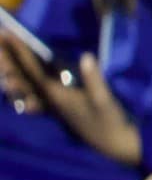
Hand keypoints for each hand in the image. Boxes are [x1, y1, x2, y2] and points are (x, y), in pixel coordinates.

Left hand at [2, 42, 139, 165]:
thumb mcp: (105, 100)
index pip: (34, 69)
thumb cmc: (110, 121)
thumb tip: (85, 57)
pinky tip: (14, 90)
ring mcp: (52, 105)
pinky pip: (33, 97)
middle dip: (8, 58)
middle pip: (22, 76)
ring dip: (11, 72)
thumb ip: (94, 79)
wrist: (113, 145)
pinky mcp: (59, 109)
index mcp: (57, 94)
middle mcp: (49, 99)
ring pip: (24, 85)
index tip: (8, 34)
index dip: (21, 50)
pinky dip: (21, 90)